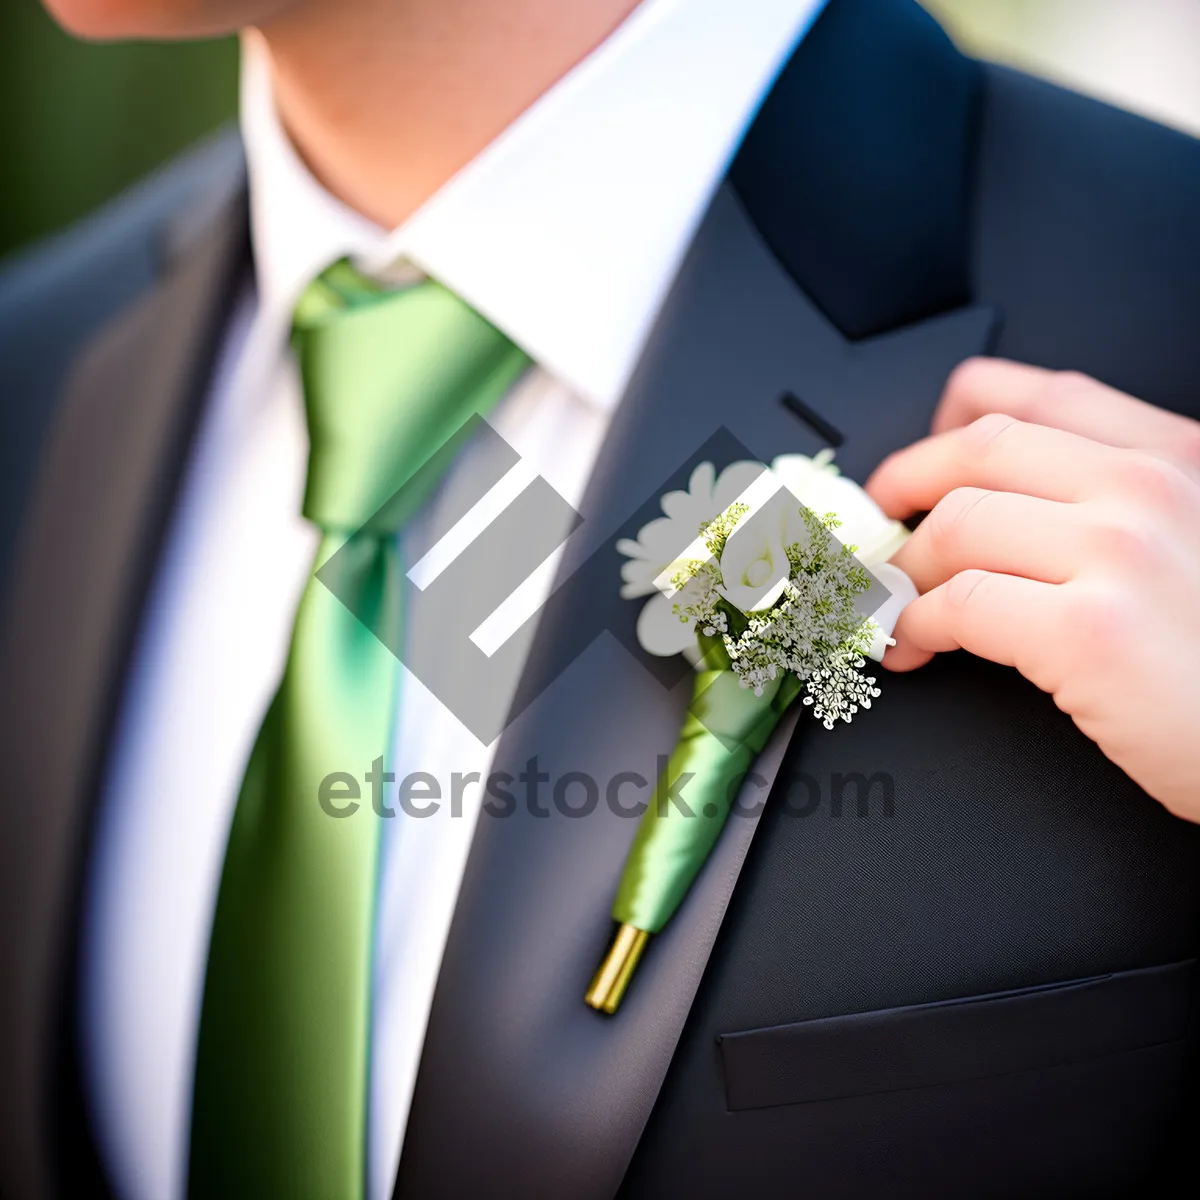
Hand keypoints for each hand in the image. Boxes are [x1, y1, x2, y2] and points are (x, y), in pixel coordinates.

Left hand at [865, 358, 1199, 819]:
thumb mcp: (1193, 543)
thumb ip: (1113, 504)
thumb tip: (993, 500)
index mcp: (1179, 456)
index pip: (1043, 395)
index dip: (955, 422)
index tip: (922, 461)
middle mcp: (1151, 487)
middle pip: (980, 449)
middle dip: (906, 485)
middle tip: (880, 524)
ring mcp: (1122, 553)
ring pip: (957, 524)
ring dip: (907, 568)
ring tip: (898, 601)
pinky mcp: (1090, 631)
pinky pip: (959, 604)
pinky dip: (916, 624)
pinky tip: (914, 644)